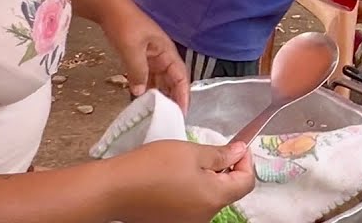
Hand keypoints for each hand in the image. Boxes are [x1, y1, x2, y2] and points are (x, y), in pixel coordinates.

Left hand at [101, 2, 189, 110]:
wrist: (109, 8)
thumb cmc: (124, 24)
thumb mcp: (132, 49)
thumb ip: (138, 72)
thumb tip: (141, 93)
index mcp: (167, 51)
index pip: (181, 76)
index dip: (183, 94)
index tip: (182, 112)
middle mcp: (162, 55)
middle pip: (172, 80)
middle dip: (173, 98)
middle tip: (170, 119)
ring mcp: (151, 57)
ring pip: (159, 80)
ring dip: (159, 94)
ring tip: (157, 114)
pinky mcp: (140, 58)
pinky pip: (147, 76)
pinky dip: (145, 88)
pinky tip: (140, 99)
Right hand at [111, 141, 255, 222]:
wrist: (114, 189)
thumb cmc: (152, 167)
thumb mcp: (191, 152)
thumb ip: (221, 154)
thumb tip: (241, 151)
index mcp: (214, 198)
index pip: (247, 182)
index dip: (245, 161)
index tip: (236, 146)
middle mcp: (205, 217)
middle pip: (228, 191)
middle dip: (224, 170)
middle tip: (206, 152)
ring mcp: (188, 222)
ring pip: (209, 198)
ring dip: (206, 179)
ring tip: (186, 163)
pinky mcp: (172, 222)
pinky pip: (192, 205)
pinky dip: (191, 190)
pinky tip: (173, 178)